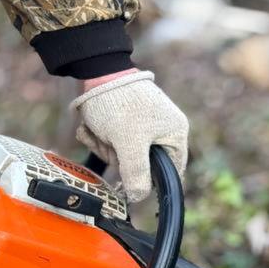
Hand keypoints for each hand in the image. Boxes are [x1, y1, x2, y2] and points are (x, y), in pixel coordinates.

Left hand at [72, 69, 188, 200]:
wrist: (95, 69)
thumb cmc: (119, 104)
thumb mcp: (129, 144)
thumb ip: (137, 174)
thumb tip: (139, 198)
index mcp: (175, 134)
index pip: (171, 172)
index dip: (151, 183)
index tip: (131, 187)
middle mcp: (163, 130)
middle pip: (142, 165)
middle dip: (119, 159)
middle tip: (110, 145)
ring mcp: (142, 125)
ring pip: (122, 155)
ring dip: (105, 148)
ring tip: (99, 131)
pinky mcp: (123, 121)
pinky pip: (111, 141)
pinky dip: (98, 137)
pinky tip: (93, 127)